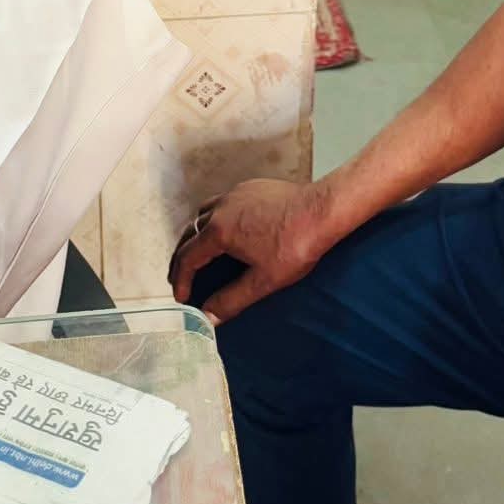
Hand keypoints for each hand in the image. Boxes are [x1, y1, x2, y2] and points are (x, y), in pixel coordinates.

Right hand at [168, 178, 335, 322]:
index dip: (181, 280)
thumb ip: (231, 300)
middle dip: (182, 257)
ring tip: (199, 253)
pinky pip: (222, 202)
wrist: (323, 211)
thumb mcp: (263, 281)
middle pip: (189, 233)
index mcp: (219, 230)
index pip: (188, 257)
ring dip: (196, 235)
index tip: (182, 297)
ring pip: (203, 213)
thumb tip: (209, 316)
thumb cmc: (295, 245)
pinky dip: (214, 219)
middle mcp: (221, 207)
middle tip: (182, 277)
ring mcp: (235, 194)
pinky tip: (228, 230)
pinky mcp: (251, 187)